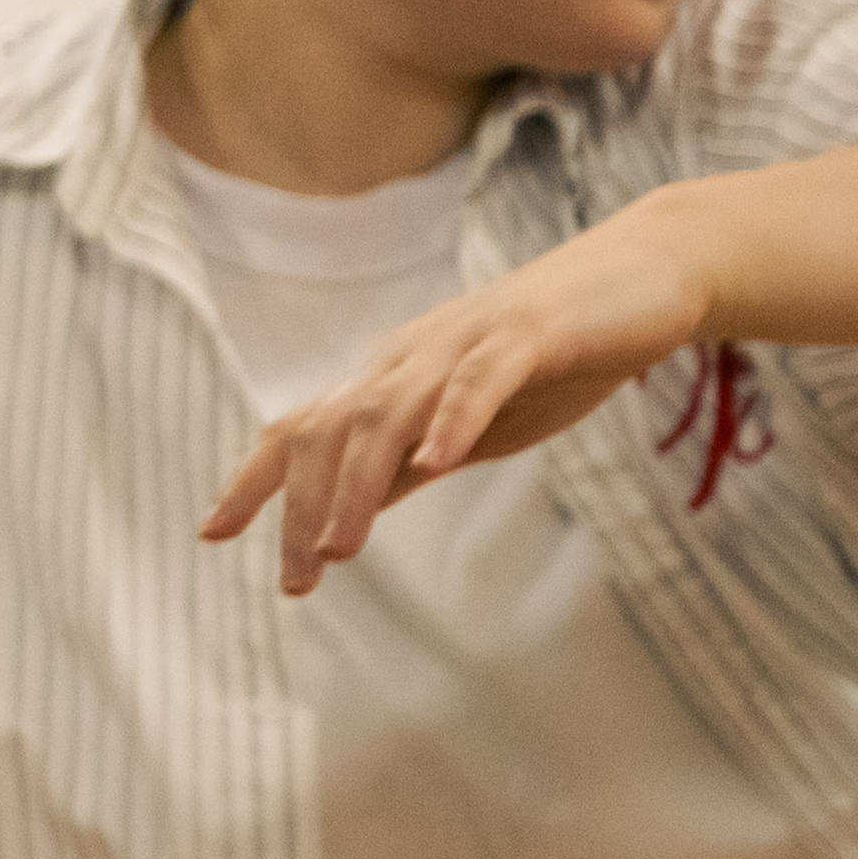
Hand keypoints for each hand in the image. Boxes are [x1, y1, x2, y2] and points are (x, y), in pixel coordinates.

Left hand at [201, 200, 719, 593]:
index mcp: (394, 379)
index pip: (303, 428)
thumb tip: (352, 509)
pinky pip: (479, 376)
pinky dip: (451, 418)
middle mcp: (412, 355)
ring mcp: (466, 339)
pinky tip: (435, 462)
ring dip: (359, 482)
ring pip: (390, 410)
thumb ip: (411, 462)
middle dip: (305, 506)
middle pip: (332, 429)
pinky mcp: (530, 333)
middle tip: (298, 579)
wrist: (646, 279)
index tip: (211, 534)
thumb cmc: (557, 359)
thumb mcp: (470, 427)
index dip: (255, 479)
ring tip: (340, 546)